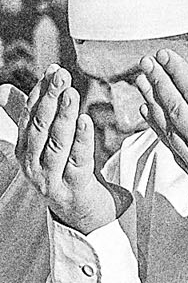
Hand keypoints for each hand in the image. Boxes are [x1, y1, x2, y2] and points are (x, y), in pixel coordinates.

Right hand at [15, 67, 126, 234]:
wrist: (81, 212)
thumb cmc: (64, 171)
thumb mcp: (44, 144)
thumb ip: (28, 116)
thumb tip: (2, 89)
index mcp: (23, 150)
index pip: (29, 116)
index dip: (41, 92)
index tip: (52, 71)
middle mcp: (32, 165)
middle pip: (39, 127)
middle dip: (50, 99)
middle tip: (62, 76)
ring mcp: (50, 178)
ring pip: (56, 143)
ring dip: (63, 115)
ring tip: (72, 92)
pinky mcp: (71, 188)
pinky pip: (77, 160)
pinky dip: (81, 139)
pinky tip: (85, 120)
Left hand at [134, 46, 187, 217]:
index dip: (177, 71)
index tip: (166, 55)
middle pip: (175, 107)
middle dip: (158, 81)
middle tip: (147, 62)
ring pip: (167, 127)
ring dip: (151, 100)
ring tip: (142, 80)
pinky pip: (170, 147)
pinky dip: (156, 127)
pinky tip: (148, 112)